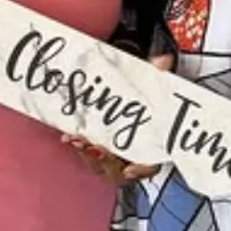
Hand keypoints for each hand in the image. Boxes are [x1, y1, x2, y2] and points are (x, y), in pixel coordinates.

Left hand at [62, 52, 174, 183]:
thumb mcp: (151, 84)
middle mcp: (131, 157)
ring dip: (87, 155)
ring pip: (100, 165)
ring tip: (77, 140)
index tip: (130, 169)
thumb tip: (162, 61)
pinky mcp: (95, 150)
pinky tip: (68, 136)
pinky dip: (78, 146)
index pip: (150, 166)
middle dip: (105, 160)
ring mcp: (112, 156)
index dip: (141, 170)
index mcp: (151, 147)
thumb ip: (157, 74)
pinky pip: (86, 155)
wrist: (130, 96)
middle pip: (119, 170)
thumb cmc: (144, 96)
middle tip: (94, 147)